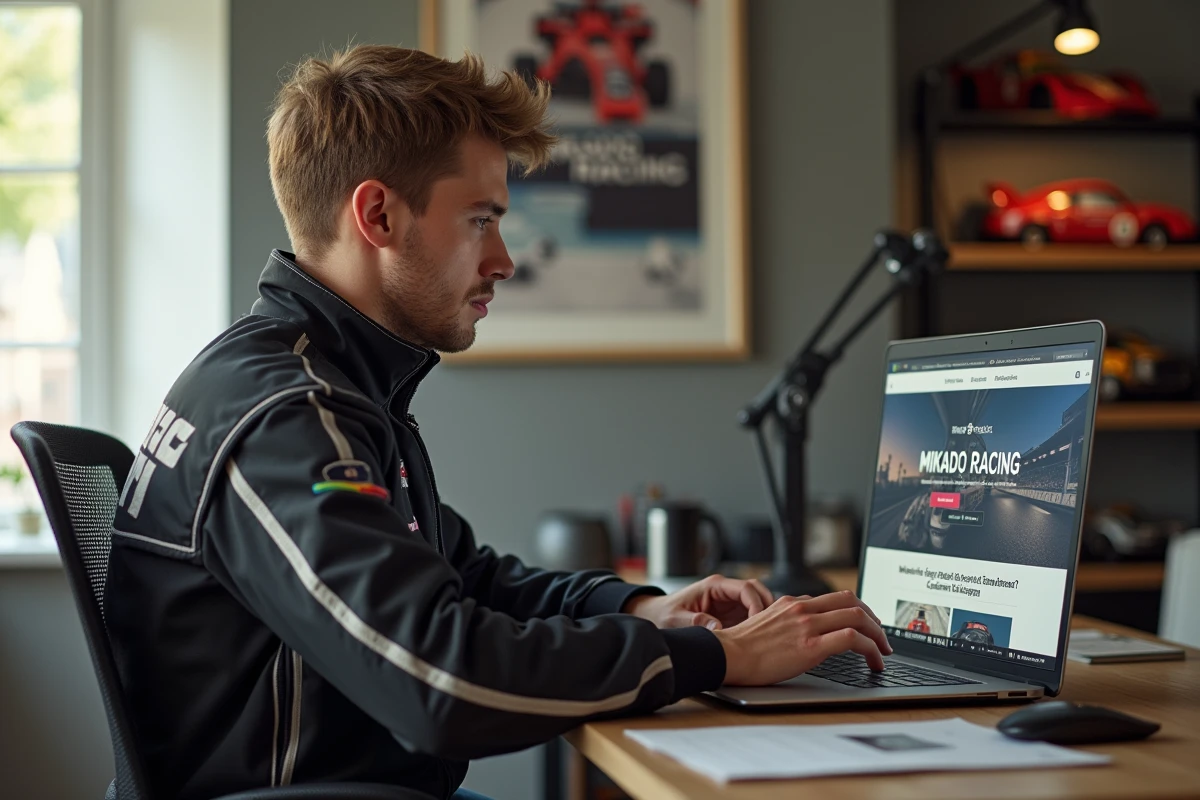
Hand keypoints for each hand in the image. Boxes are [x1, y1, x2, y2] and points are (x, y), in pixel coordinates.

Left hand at [622, 574, 773, 629]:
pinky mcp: (731, 615)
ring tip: (771, 636)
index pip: (745, 588)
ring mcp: (730, 603)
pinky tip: (761, 641)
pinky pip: (752, 616)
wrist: (656, 616)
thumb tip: (717, 628)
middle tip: (773, 628)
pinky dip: (759, 625)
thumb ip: (695, 622)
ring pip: (758, 603)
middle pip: (757, 592)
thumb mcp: (676, 619)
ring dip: (766, 617)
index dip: (757, 604)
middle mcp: (725, 592)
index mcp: (714, 586)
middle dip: (768, 607)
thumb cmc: (664, 614)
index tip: (761, 622)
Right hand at [713, 590, 892, 685]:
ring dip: (878, 634)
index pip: (836, 598)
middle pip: (853, 602)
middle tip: (882, 637)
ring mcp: (808, 625)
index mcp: (792, 603)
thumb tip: (803, 631)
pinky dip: (871, 649)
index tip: (866, 624)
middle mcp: (802, 608)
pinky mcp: (811, 646)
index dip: (858, 610)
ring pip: (858, 617)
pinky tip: (874, 662)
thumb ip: (787, 621)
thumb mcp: (766, 624)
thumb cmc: (740, 648)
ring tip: (883, 652)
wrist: (726, 655)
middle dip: (874, 619)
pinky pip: (853, 639)